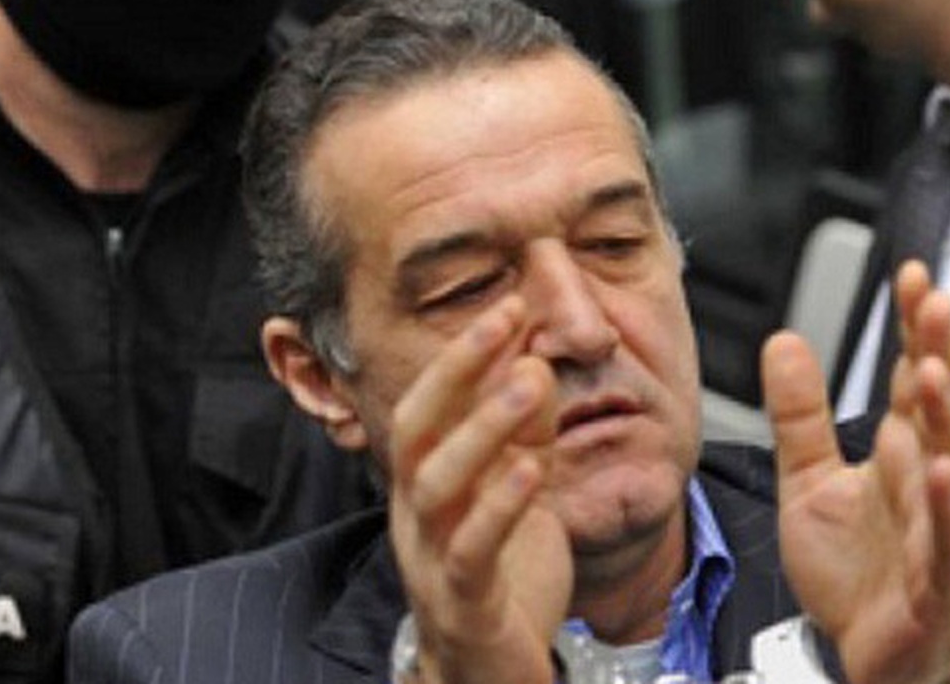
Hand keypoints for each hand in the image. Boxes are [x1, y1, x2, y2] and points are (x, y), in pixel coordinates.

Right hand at [388, 296, 570, 683]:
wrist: (493, 675)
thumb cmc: (502, 581)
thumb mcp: (515, 492)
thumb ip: (521, 435)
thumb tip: (532, 362)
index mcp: (427, 483)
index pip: (432, 404)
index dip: (465, 353)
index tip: (509, 303)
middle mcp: (417, 515)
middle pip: (417, 429)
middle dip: (459, 368)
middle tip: (506, 316)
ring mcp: (431, 558)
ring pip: (436, 485)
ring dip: (483, 426)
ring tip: (528, 381)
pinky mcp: (461, 604)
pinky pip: (470, 550)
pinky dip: (500, 506)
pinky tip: (533, 469)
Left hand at [761, 260, 949, 683]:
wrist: (859, 650)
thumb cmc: (852, 566)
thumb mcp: (807, 479)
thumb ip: (798, 413)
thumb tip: (783, 341)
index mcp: (902, 453)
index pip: (912, 379)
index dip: (916, 330)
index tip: (912, 276)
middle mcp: (928, 484)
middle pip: (940, 410)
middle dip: (938, 353)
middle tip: (931, 301)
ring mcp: (939, 532)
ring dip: (944, 418)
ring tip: (928, 370)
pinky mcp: (936, 583)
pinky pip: (948, 541)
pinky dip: (946, 508)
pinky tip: (941, 471)